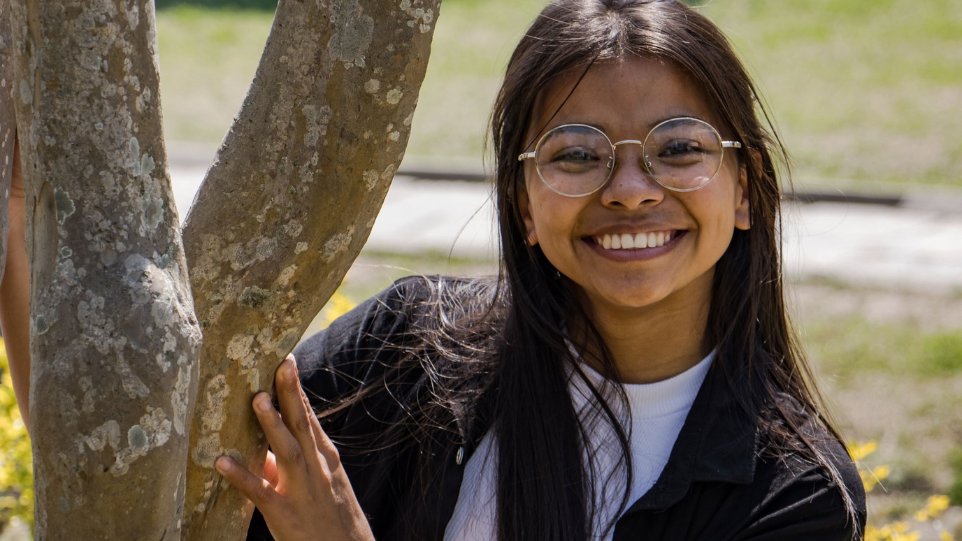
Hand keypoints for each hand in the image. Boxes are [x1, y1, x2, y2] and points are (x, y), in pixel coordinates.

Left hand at [215, 355, 374, 540]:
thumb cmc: (332, 518)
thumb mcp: (322, 485)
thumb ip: (294, 465)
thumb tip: (264, 451)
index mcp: (325, 459)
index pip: (309, 417)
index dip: (298, 390)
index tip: (287, 360)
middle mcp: (316, 470)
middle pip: (302, 425)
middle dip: (291, 393)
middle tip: (281, 364)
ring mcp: (301, 492)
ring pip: (287, 452)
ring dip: (272, 425)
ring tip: (257, 399)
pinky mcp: (285, 515)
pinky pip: (259, 493)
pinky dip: (241, 476)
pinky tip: (222, 462)